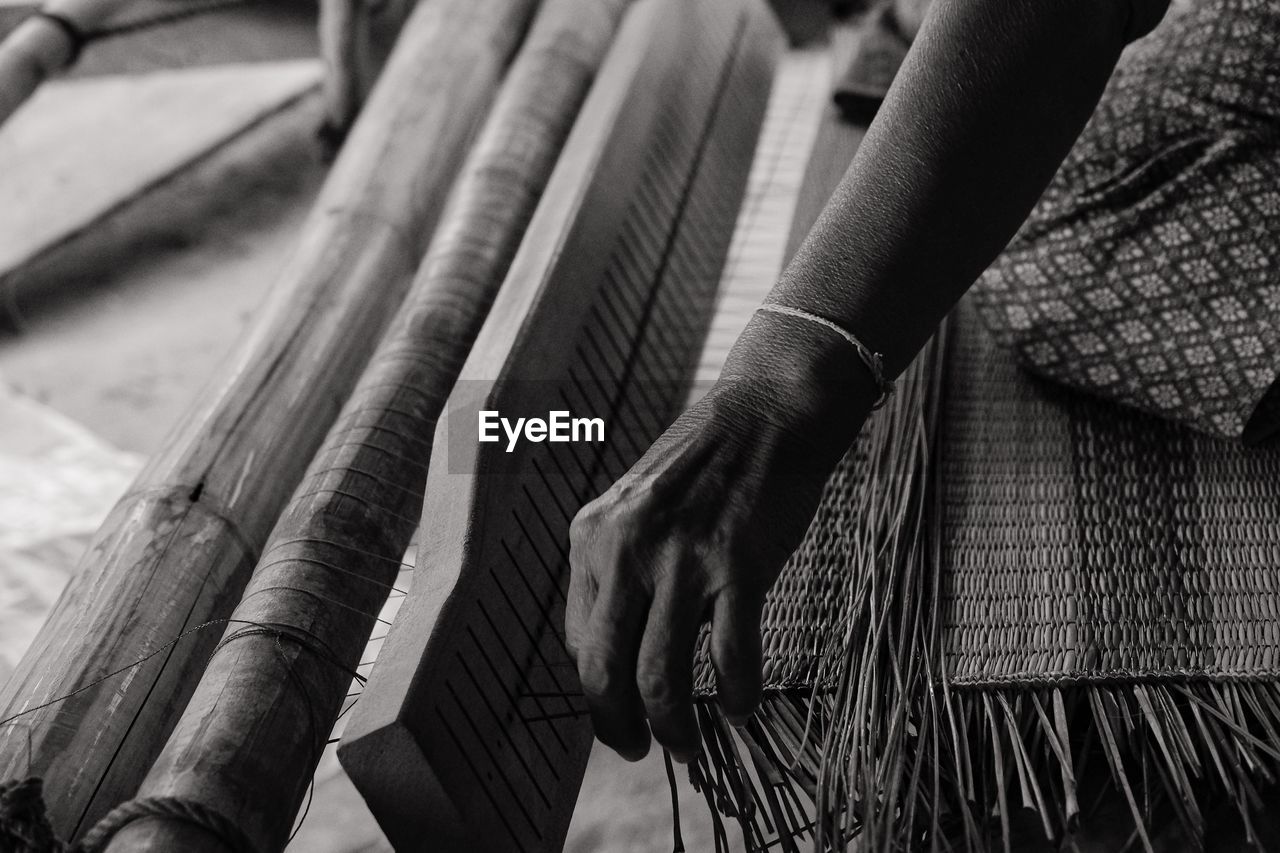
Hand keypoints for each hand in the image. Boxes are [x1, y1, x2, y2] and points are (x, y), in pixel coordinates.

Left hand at [565, 313, 875, 762]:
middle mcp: (627, 550)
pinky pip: (730, 659)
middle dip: (617, 728)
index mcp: (592, 536)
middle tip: (637, 750)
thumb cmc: (706, 465)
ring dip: (674, 729)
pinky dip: (734, 697)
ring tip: (688, 747)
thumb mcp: (636, 509)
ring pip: (660, 679)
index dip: (596, 691)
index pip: (576, 642)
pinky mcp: (738, 568)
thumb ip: (620, 568)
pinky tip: (739, 707)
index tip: (619, 712)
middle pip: (604, 671)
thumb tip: (619, 652)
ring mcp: (683, 560)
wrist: (767, 414)